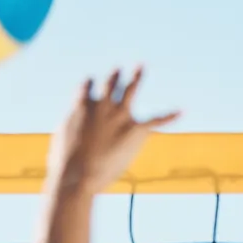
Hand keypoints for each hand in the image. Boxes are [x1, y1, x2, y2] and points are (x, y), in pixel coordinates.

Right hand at [46, 67, 176, 195]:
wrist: (78, 174)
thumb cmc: (65, 164)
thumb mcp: (61, 142)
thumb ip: (68, 132)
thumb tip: (70, 137)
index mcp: (81, 105)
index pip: (86, 86)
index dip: (88, 86)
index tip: (90, 85)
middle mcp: (102, 105)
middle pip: (109, 83)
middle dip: (115, 75)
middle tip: (119, 68)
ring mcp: (120, 115)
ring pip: (129, 89)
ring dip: (135, 77)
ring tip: (140, 67)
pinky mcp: (135, 129)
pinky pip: (155, 120)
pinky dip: (169, 116)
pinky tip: (180, 112)